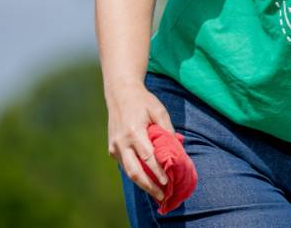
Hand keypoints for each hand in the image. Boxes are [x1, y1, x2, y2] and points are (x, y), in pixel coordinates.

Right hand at [106, 83, 176, 202]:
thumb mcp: (159, 111)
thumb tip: (177, 149)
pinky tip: (148, 180)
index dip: (158, 172)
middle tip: (163, 196)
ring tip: (157, 193)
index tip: (168, 182)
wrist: (120, 94)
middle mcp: (122, 142)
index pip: (148, 157)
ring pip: (129, 172)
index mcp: (134, 132)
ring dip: (143, 184)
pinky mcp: (112, 149)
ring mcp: (115, 147)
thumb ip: (167, 130)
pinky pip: (126, 165)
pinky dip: (137, 174)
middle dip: (149, 186)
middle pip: (135, 171)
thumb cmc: (143, 102)